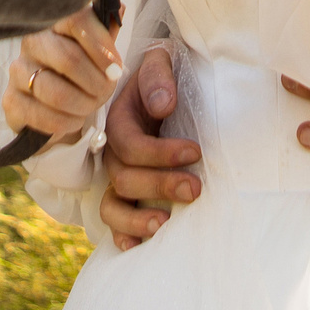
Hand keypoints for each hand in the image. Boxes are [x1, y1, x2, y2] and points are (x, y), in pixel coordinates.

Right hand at [3, 8, 124, 145]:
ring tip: (91, 106)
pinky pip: (44, 116)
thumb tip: (120, 10)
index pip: (76, 20)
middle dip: (97, 82)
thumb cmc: (80, 76)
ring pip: (57, 92)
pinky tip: (73, 119)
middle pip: (69, 59)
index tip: (115, 67)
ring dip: (83, 104)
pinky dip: (67, 122)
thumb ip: (106, 33)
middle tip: (106, 91)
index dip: (101, 45)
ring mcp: (18, 71)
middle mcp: (32, 42)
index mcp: (55, 23)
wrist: (56, 111)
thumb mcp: (97, 53)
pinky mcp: (10, 101)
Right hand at [96, 44, 203, 249]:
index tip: (195, 152)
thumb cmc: (166, 78)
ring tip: (166, 224)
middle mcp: (114, 153)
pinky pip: (113, 220)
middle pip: (124, 177)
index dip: (160, 152)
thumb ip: (158, 77)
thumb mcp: (161, 63)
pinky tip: (138, 246)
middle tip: (196, 188)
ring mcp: (118, 178)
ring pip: (113, 204)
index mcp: (119, 121)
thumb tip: (163, 105)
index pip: (129, 144)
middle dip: (160, 184)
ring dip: (137, 218)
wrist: (164, 88)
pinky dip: (123, 234)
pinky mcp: (128, 196)